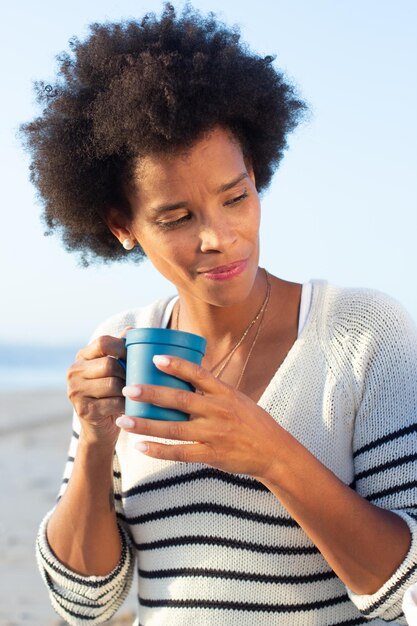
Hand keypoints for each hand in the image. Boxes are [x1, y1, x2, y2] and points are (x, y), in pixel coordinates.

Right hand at [67, 331, 128, 445]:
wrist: (100, 429)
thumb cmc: (111, 394)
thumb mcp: (114, 370)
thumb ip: (120, 349)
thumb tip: (131, 330)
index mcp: (82, 357)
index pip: (103, 342)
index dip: (123, 347)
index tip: (137, 356)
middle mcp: (74, 371)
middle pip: (109, 364)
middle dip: (128, 372)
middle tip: (138, 380)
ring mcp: (75, 391)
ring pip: (112, 384)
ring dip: (128, 390)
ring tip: (135, 393)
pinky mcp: (83, 410)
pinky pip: (112, 402)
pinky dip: (125, 405)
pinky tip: (130, 407)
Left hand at [116, 354, 283, 480]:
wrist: (274, 452)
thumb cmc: (253, 423)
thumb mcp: (238, 399)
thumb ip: (213, 390)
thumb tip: (186, 376)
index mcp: (225, 393)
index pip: (198, 374)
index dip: (177, 365)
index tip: (155, 358)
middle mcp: (218, 411)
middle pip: (179, 400)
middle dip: (151, 394)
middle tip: (128, 388)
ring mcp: (214, 434)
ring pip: (173, 428)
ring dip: (146, 424)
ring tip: (124, 420)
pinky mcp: (211, 455)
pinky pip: (180, 453)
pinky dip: (159, 450)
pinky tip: (141, 446)